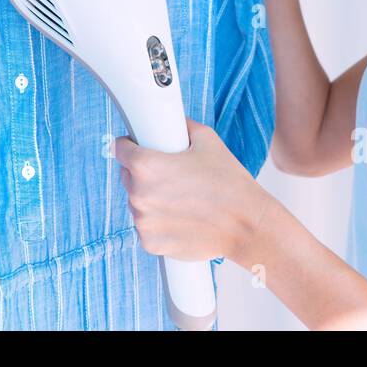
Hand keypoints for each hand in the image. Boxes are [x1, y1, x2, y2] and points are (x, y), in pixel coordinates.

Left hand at [114, 118, 272, 266]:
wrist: (247, 225)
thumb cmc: (229, 182)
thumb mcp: (207, 140)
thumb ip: (181, 127)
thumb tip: (172, 122)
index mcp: (146, 166)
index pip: (119, 149)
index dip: (130, 145)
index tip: (137, 147)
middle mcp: (139, 194)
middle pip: (128, 176)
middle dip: (143, 173)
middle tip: (170, 175)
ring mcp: (143, 221)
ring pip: (137, 203)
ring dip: (150, 199)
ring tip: (179, 198)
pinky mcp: (151, 243)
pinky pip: (147, 227)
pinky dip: (158, 222)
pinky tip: (180, 217)